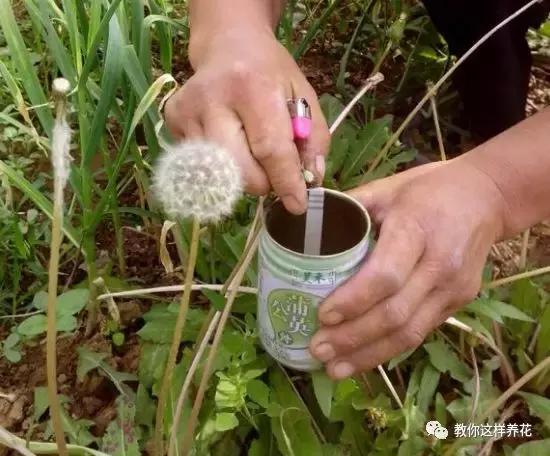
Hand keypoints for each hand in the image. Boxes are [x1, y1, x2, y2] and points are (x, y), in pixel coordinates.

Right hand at [164, 28, 329, 214]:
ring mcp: (186, 112)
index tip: (298, 204)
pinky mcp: (171, 120)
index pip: (269, 149)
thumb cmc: (270, 72)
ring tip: (249, 149)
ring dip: (242, 175)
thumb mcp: (304, 96)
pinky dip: (220, 165)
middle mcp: (212, 99)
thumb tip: (310, 181)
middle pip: (239, 170)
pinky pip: (200, 165)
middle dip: (263, 183)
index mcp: (252, 87)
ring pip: (219, 174)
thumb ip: (314, 139)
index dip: (285, 182)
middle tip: (273, 171)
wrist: (227, 43)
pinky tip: (226, 139)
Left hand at [309, 159, 508, 378]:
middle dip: (353, 338)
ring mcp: (453, 288)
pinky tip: (363, 358)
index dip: (353, 300)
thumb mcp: (387, 188)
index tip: (322, 316)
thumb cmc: (428, 189)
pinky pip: (421, 332)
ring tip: (334, 368)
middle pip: (395, 313)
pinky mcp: (459, 302)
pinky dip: (388, 349)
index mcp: (416, 229)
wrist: (487, 197)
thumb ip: (348, 208)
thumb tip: (302, 225)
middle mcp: (439, 264)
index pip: (385, 275)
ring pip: (410, 333)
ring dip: (369, 355)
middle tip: (318, 349)